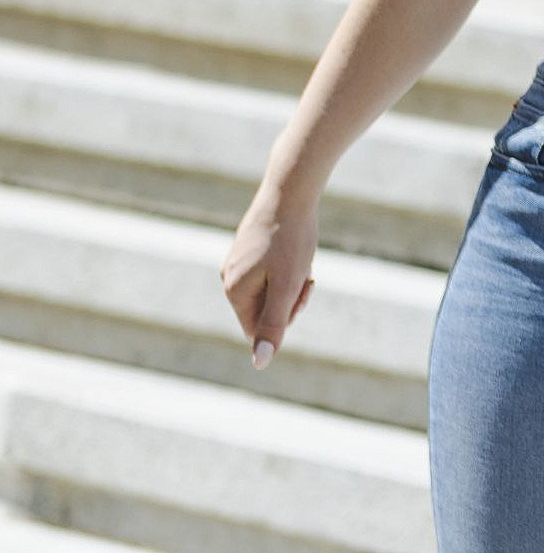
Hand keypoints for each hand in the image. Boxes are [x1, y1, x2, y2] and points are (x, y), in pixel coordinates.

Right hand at [220, 182, 318, 367]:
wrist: (290, 189)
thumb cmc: (291, 239)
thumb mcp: (288, 286)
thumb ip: (274, 324)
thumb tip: (260, 363)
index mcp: (233, 291)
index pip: (256, 329)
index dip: (284, 318)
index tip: (301, 290)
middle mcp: (229, 277)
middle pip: (264, 308)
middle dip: (289, 296)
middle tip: (305, 272)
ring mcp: (237, 262)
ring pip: (271, 288)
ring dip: (291, 279)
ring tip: (301, 256)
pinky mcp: (249, 248)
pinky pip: (271, 270)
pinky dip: (289, 264)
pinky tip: (296, 246)